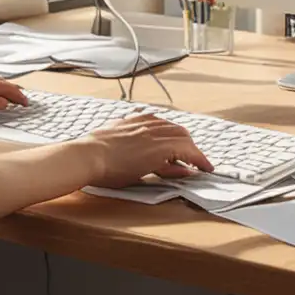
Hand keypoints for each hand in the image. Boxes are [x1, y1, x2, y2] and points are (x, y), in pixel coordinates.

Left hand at [80, 113, 213, 186]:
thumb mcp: (142, 176)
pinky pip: (153, 118)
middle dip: (192, 148)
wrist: (86, 157)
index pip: (189, 150)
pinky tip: (159, 133)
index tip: (207, 168)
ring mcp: (142, 122)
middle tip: (194, 162)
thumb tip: (185, 171)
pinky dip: (163, 126)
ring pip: (170, 124)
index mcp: (159, 146)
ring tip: (178, 150)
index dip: (201, 160)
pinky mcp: (130, 119)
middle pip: (183, 134)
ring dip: (179, 136)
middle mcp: (154, 130)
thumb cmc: (111, 172)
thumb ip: (167, 172)